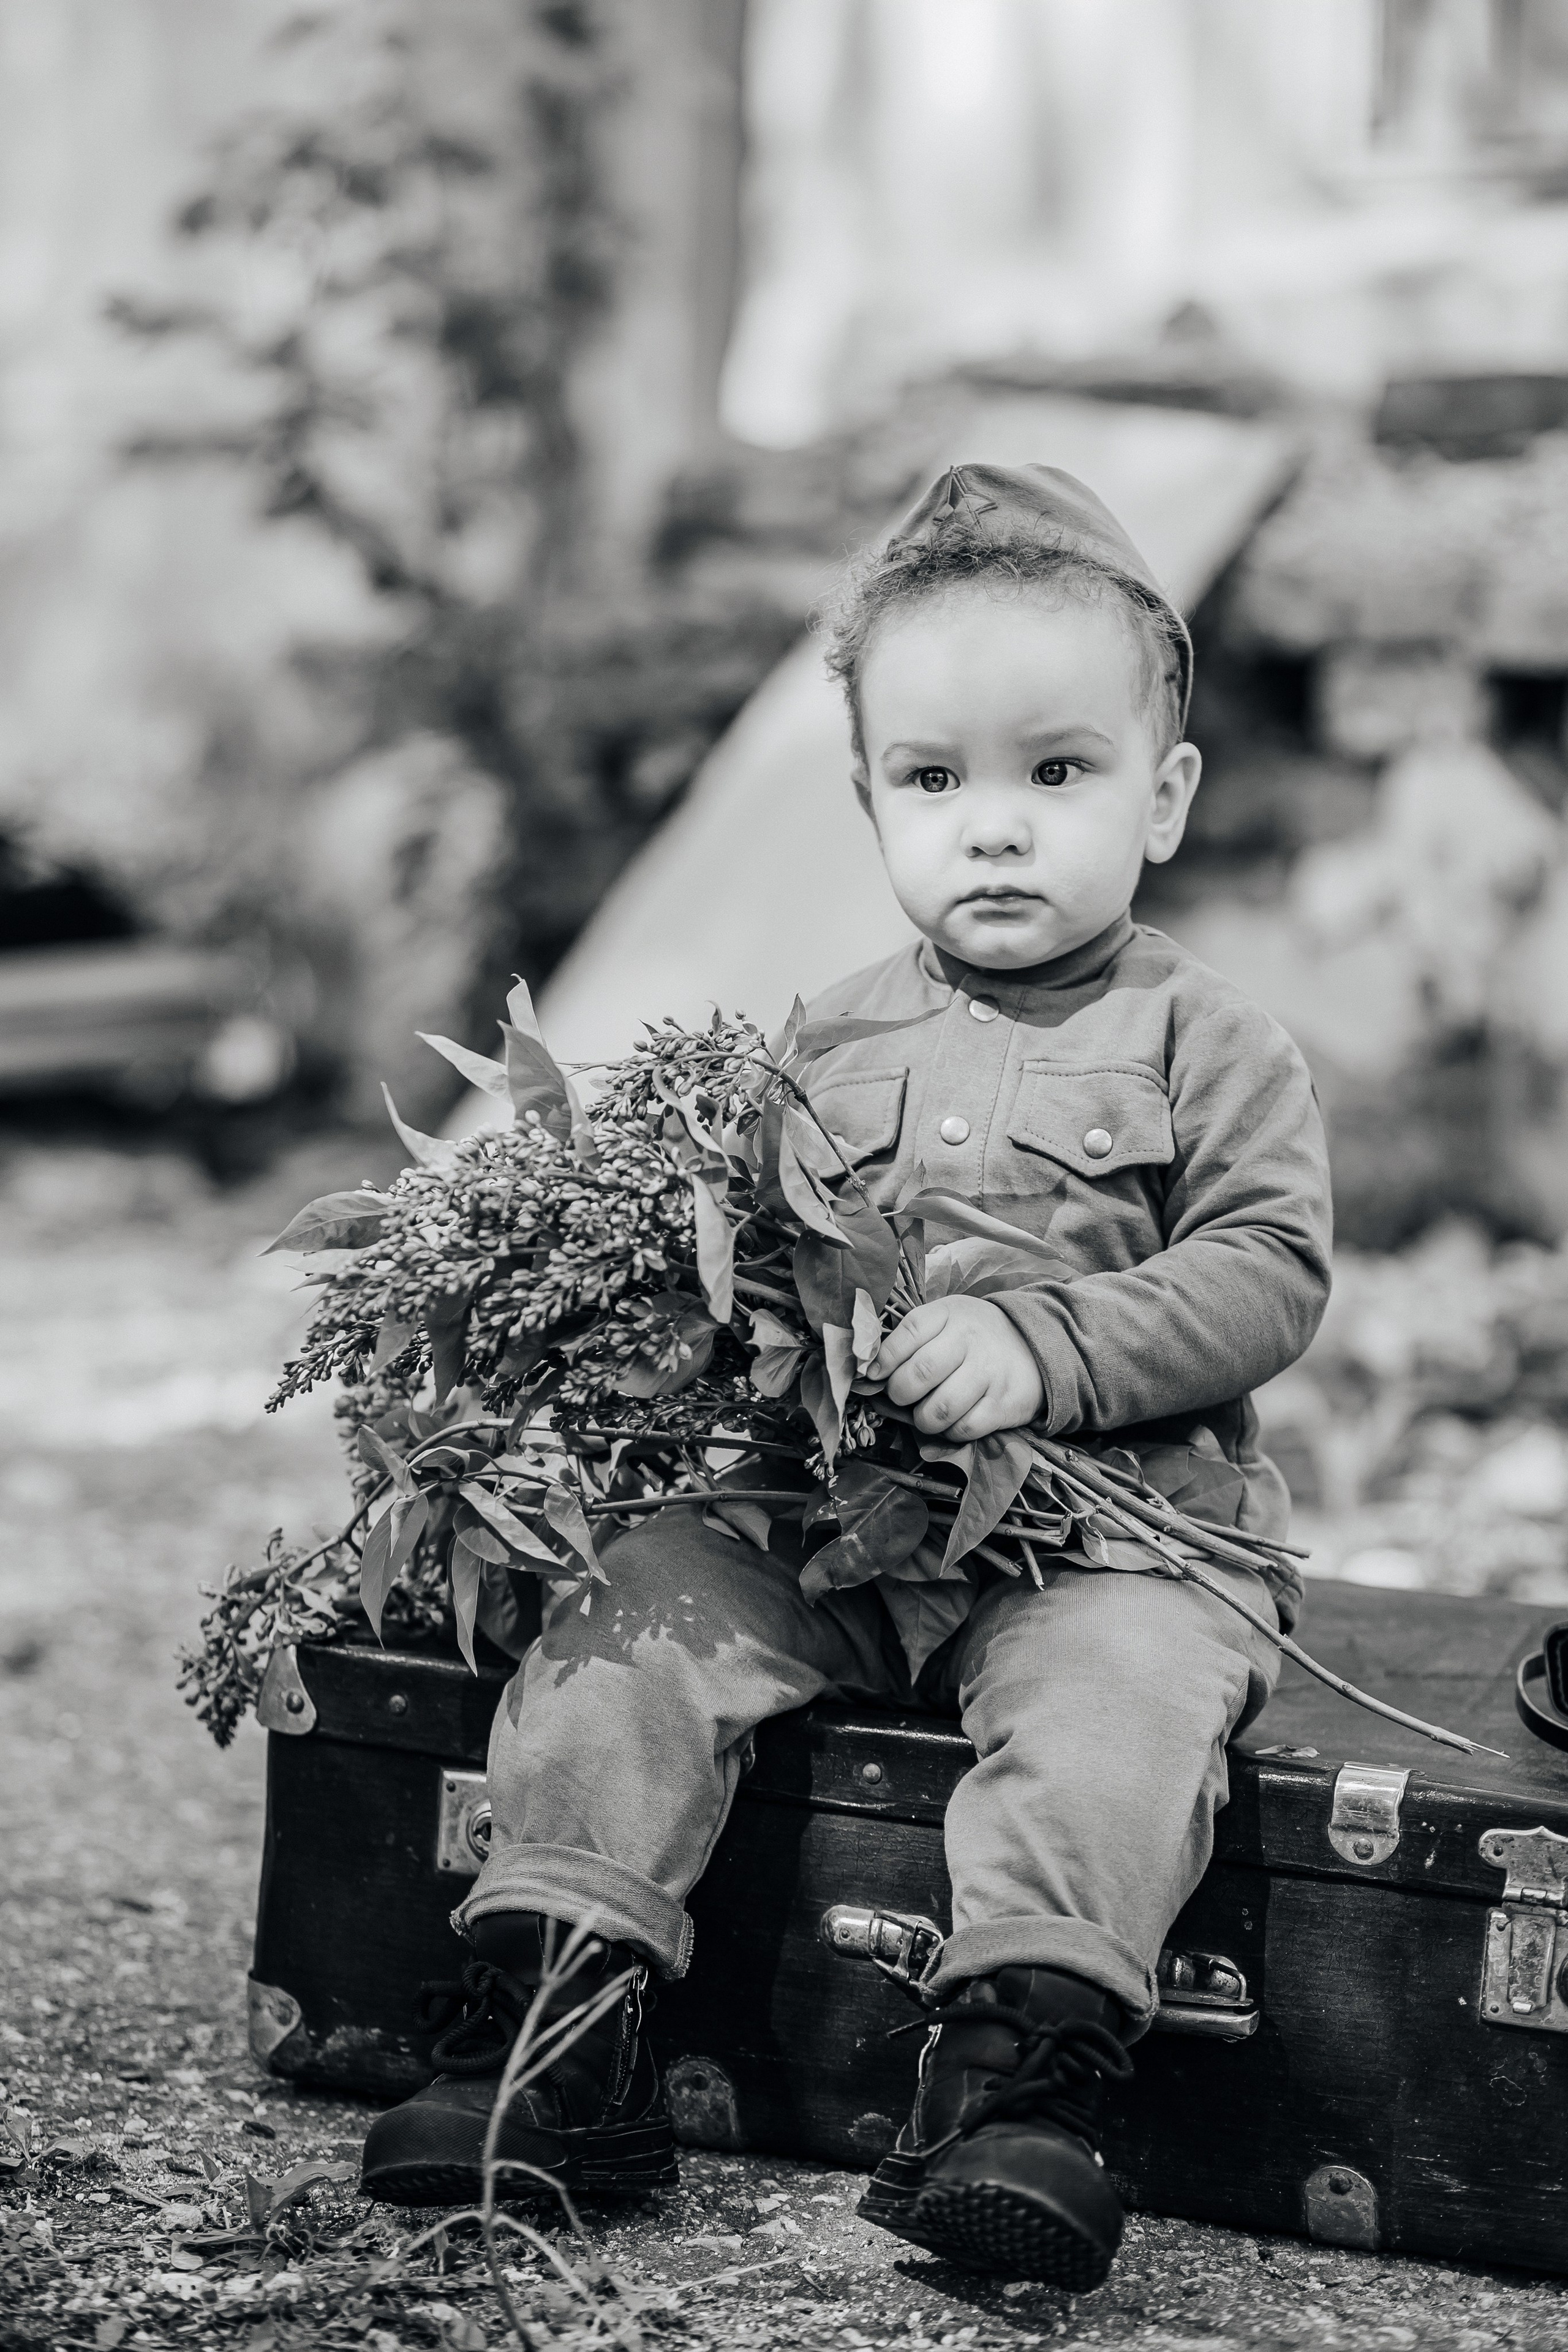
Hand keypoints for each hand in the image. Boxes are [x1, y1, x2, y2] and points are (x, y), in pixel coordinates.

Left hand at [869, 1295, 1043, 1441]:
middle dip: (899, 1392)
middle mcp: (970, 1340)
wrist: (1036, 1347)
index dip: (884, 1358)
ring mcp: (989, 1373)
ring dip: (922, 1418)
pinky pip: (964, 1428)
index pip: (909, 1332)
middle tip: (902, 1396)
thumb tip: (871, 1371)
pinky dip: (950, 1432)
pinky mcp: (1004, 1405)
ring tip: (925, 1413)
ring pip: (939, 1408)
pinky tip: (951, 1421)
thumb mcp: (947, 1321)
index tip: (875, 1375)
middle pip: (920, 1373)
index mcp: (950, 1314)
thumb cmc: (976, 1337)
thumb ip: (911, 1338)